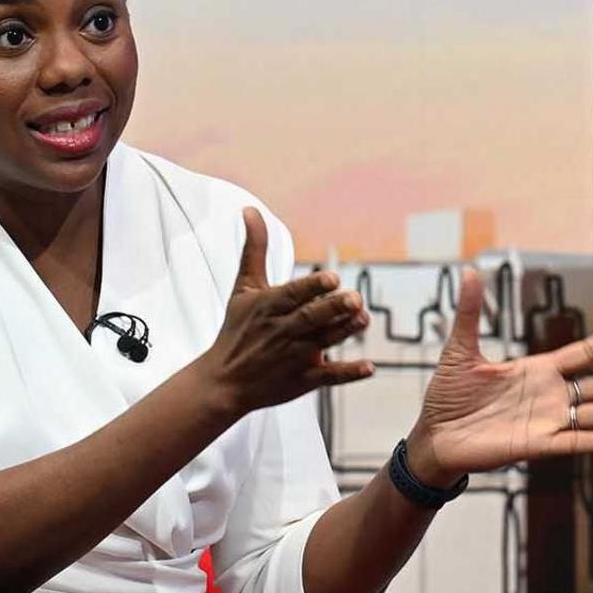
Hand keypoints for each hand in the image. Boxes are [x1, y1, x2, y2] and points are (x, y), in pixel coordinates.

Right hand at [192, 207, 373, 414]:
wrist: (223, 382)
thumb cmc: (237, 330)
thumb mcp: (243, 288)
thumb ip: (254, 250)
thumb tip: (251, 210)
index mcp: (268, 307)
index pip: (293, 294)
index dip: (312, 287)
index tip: (332, 279)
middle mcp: (281, 331)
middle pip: (311, 318)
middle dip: (333, 308)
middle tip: (355, 298)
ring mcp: (293, 358)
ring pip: (323, 342)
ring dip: (345, 331)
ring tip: (364, 318)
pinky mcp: (302, 381)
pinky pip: (328, 377)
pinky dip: (348, 373)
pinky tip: (370, 367)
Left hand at [405, 266, 592, 482]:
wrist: (434, 436)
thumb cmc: (448, 396)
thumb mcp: (460, 349)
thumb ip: (470, 313)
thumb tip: (468, 271)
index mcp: (538, 370)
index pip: (585, 353)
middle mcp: (551, 395)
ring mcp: (547, 421)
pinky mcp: (536, 445)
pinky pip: (575, 441)